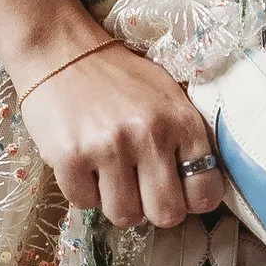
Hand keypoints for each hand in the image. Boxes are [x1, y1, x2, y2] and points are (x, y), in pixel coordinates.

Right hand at [15, 40, 227, 227]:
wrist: (59, 50)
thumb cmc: (118, 76)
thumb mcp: (167, 96)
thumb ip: (186, 139)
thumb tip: (199, 191)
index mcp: (180, 121)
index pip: (206, 193)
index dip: (191, 199)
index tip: (175, 190)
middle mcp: (149, 135)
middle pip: (166, 214)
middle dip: (152, 209)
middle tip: (139, 189)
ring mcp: (108, 148)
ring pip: (124, 216)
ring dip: (116, 202)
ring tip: (109, 174)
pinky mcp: (70, 157)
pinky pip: (84, 203)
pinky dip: (83, 190)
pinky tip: (82, 164)